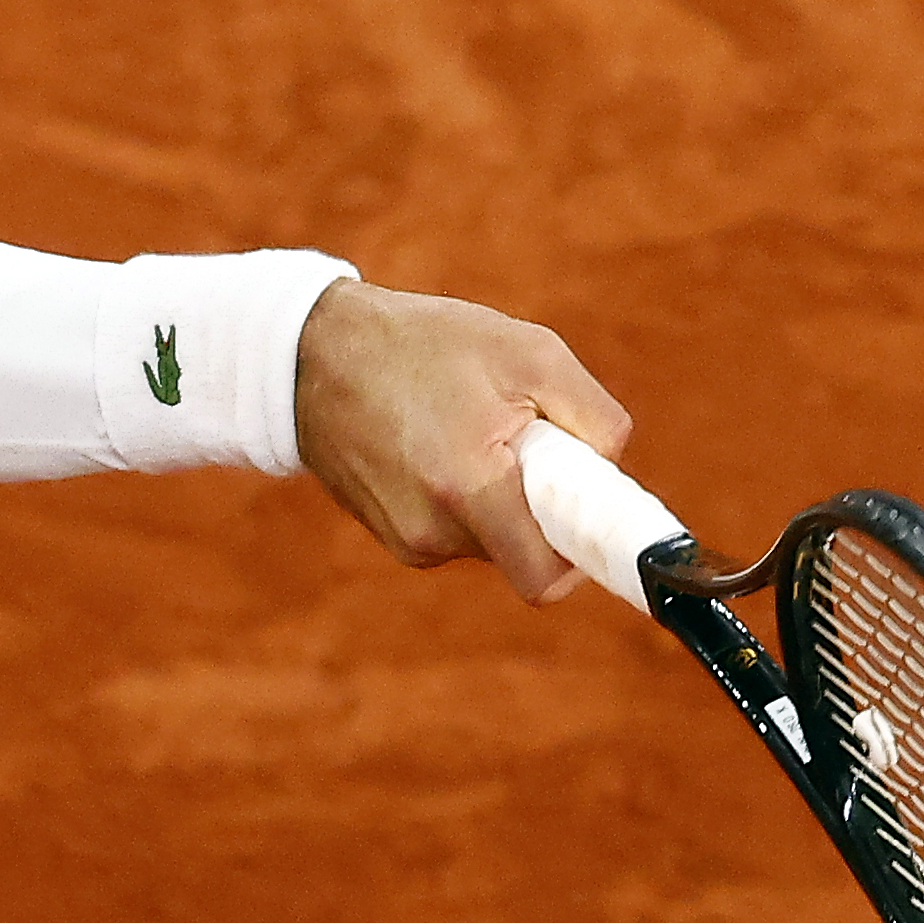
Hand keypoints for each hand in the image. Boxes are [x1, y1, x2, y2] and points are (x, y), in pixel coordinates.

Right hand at [293, 280, 631, 597]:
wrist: (311, 355)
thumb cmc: (426, 345)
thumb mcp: (527, 351)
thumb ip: (592, 415)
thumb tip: (612, 468)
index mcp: (470, 487)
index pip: (546, 577)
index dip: (586, 557)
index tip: (601, 529)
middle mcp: (433, 530)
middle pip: (527, 551)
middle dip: (541, 504)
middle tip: (524, 439)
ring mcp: (407, 540)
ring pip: (494, 539)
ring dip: (501, 497)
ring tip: (468, 429)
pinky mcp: (393, 536)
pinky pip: (459, 530)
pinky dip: (467, 497)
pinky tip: (437, 445)